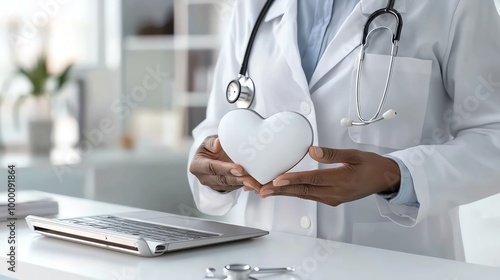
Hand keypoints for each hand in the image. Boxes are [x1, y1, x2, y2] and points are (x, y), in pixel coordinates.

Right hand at [189, 135, 260, 192]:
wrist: (212, 156)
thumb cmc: (210, 147)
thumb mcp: (208, 141)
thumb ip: (212, 142)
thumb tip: (218, 143)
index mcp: (197, 165)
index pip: (211, 168)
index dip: (226, 169)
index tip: (240, 169)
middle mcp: (204, 178)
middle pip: (222, 180)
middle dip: (238, 180)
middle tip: (252, 180)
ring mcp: (213, 185)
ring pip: (230, 186)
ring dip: (244, 184)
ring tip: (257, 183)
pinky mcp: (222, 188)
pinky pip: (235, 188)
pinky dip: (245, 186)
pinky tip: (256, 184)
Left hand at [258, 146, 400, 206]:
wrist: (386, 180)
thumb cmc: (372, 166)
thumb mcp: (356, 155)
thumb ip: (333, 154)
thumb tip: (312, 150)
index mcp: (341, 180)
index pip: (312, 179)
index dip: (293, 180)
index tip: (276, 179)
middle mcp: (335, 193)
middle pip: (302, 191)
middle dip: (279, 190)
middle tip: (259, 189)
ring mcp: (332, 198)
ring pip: (303, 195)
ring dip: (283, 192)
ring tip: (264, 190)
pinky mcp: (331, 199)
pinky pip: (308, 195)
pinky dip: (293, 192)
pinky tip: (281, 190)